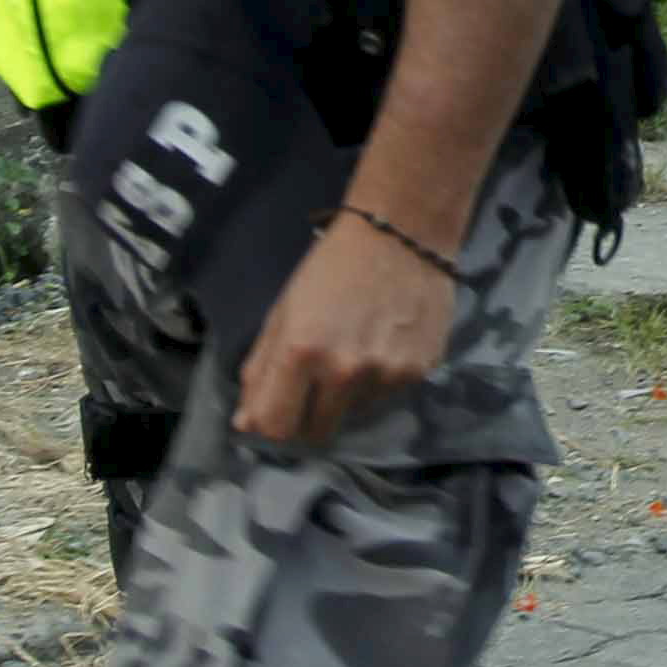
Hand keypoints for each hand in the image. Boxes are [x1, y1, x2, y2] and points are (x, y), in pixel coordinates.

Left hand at [234, 214, 460, 447]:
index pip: (276, 427)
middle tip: (315, 384)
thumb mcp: (284, 311)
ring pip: (354, 414)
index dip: (271, 425)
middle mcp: (344, 371)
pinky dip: (379, 380)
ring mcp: (386, 374)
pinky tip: (383, 343)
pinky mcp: (419, 371)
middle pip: (317, 432)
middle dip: (309, 416)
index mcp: (301, 352)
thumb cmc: (333, 267)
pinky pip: (387, 395)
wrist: (402, 234)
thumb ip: (260, 369)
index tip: (276, 412)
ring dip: (348, 396)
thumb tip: (246, 424)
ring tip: (356, 349)